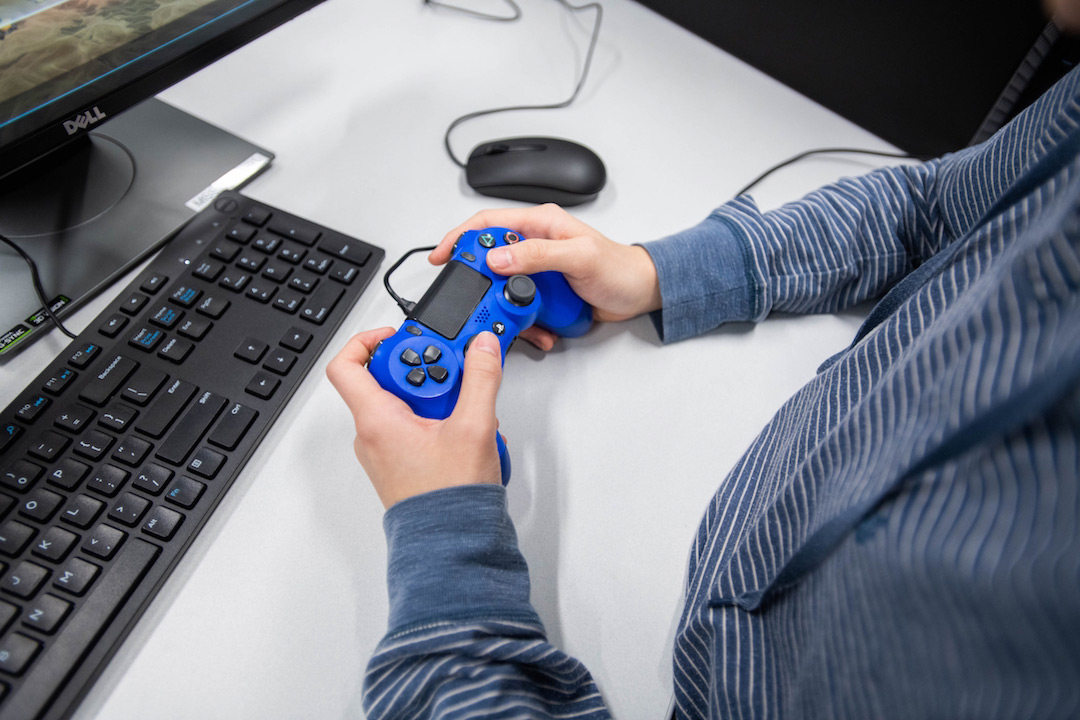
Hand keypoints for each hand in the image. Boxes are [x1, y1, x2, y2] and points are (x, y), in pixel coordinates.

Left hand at [326, 327, 504, 508]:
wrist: (451, 545)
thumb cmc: (448, 499)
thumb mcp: (474, 427)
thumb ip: (480, 378)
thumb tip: (481, 346)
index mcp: (376, 419)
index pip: (347, 364)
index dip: (368, 340)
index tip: (399, 336)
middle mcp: (372, 434)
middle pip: (390, 380)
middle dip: (427, 373)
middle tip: (453, 379)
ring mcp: (385, 450)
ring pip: (407, 404)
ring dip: (441, 400)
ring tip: (467, 415)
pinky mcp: (401, 463)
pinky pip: (414, 428)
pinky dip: (441, 422)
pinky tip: (467, 434)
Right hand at [432, 204, 661, 349]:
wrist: (641, 293)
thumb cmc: (620, 268)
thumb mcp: (580, 257)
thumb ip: (538, 254)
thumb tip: (499, 257)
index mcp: (541, 224)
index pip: (488, 223)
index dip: (460, 238)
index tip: (443, 256)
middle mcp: (536, 245)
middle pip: (490, 261)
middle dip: (483, 285)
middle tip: (481, 301)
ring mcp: (538, 271)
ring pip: (503, 290)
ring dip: (508, 310)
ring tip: (520, 320)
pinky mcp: (544, 294)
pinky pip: (521, 309)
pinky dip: (526, 324)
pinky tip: (540, 331)